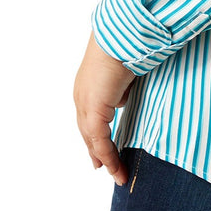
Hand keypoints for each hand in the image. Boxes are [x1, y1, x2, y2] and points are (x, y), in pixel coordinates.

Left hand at [73, 31, 135, 185]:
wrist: (122, 37)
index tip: (101, 150)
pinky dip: (109, 156)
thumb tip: (123, 99)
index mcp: (88, 85)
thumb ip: (123, 86)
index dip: (95, 135)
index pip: (90, 116)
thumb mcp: (126, 70)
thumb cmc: (128, 45)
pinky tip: (116, 169)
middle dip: (96, 150)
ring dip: (105, 158)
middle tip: (103, 166)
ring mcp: (85, 104)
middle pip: (87, 131)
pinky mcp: (94, 111)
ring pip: (92, 140)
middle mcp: (82, 96)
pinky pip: (100, 141)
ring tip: (115, 173)